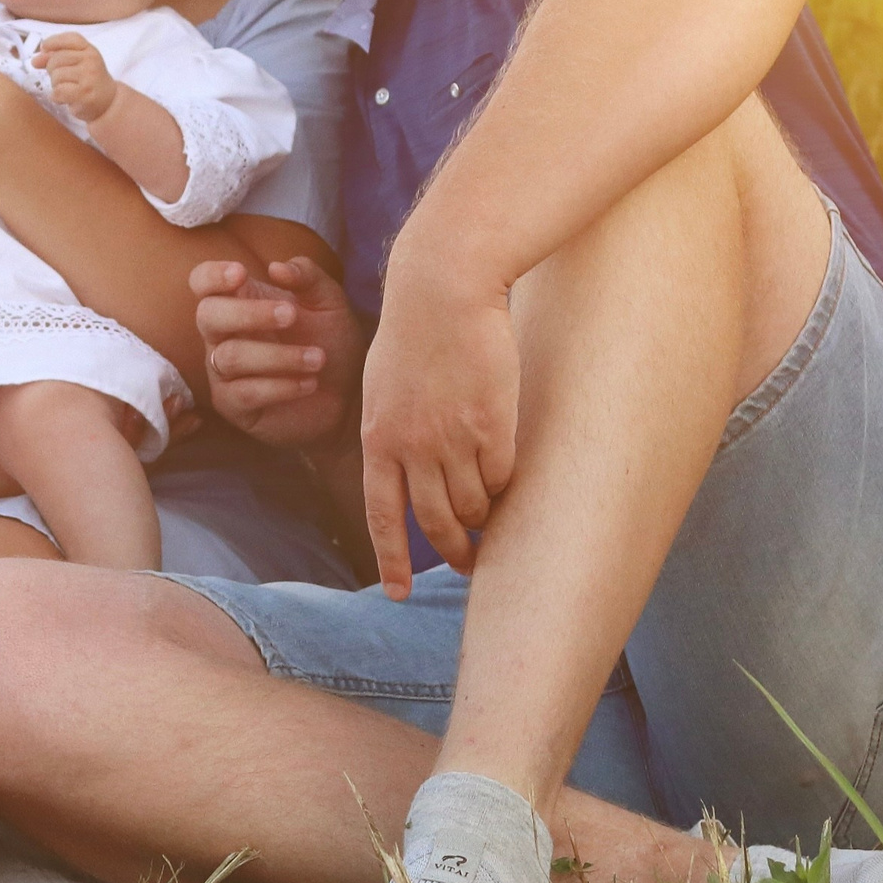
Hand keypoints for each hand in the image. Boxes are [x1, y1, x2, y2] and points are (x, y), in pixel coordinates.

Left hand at [36, 33, 115, 121]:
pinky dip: (57, 97)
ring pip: (56, 76)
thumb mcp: (76, 64)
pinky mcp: (84, 94)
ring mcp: (88, 77)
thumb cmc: (88, 81)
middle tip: (62, 78)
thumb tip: (35, 60)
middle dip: (52, 70)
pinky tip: (65, 98)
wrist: (108, 101)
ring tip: (67, 89)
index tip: (44, 48)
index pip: (70, 39)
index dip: (53, 41)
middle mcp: (91, 60)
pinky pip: (58, 91)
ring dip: (56, 85)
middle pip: (56, 59)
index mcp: (89, 50)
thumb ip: (56, 58)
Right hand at [192, 255, 362, 450]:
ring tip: (318, 359)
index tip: (241, 273)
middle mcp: (224, 334)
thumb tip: (277, 267)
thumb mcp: (329, 302)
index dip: (212, 276)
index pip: (203, 282)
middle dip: (248, 313)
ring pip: (231, 356)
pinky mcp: (233, 405)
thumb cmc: (331, 343)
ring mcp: (224, 371)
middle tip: (291, 315)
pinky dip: (281, 386)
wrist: (348, 396)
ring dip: (279, 356)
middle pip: (207, 315)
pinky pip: (244, 392)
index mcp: (240, 301)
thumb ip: (308, 277)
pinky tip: (310, 383)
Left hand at [356, 245, 517, 596]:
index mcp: (376, 439)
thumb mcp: (380, 385)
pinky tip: (505, 474)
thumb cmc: (412, 333)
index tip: (398, 592)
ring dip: (481, 517)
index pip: (381, 515)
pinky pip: (502, 475)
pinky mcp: (492, 425)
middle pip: (433, 522)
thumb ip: (389, 431)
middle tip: (466, 563)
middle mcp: (411, 447)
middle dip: (452, 551)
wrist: (442, 290)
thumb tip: (400, 469)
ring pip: (472, 504)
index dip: (391, 558)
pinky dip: (504, 483)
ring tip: (488, 517)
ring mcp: (452, 438)